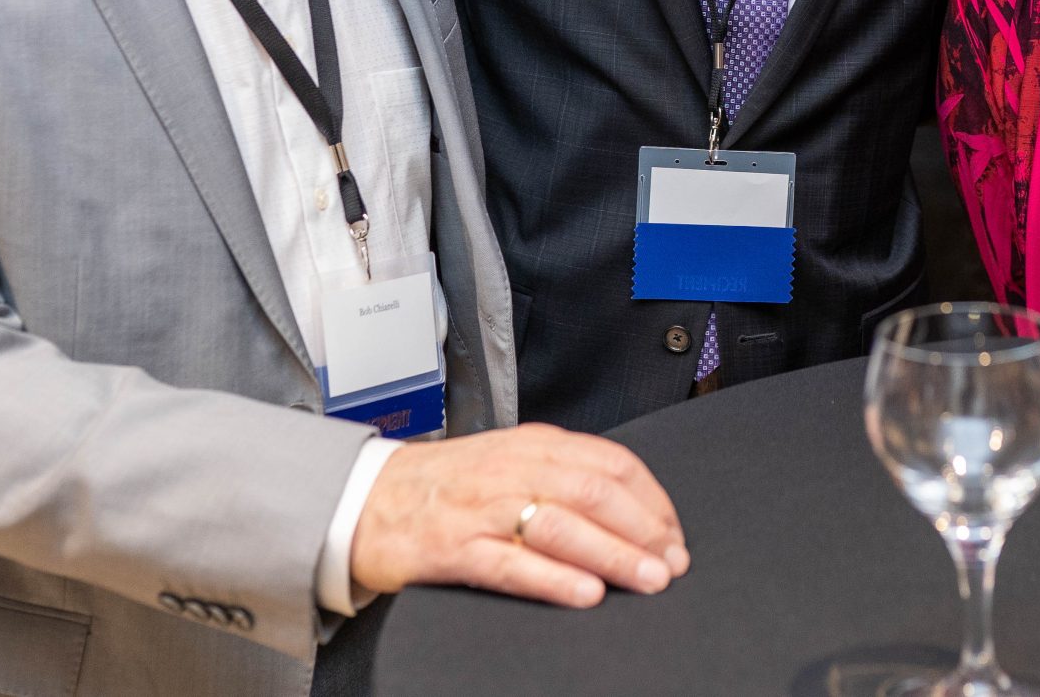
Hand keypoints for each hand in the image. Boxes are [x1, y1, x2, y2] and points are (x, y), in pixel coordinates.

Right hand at [349, 423, 688, 607]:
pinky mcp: (456, 548)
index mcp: (534, 445)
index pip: (610, 463)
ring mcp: (484, 509)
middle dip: (643, 530)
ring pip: (562, 526)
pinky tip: (585, 593)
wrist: (365, 499)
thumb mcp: (510, 460)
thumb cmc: (446, 485)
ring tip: (647, 580)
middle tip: (672, 562)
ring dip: (613, 555)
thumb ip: (562, 473)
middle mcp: (513, 470)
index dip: (651, 500)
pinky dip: (554, 579)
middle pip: (595, 493)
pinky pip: (513, 564)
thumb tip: (629, 506)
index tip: (674, 534)